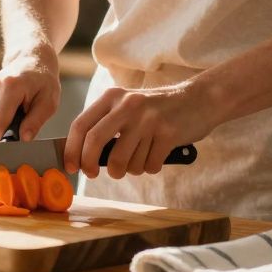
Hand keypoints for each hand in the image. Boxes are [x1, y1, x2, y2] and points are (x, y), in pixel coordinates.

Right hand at [0, 49, 60, 141]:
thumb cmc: (42, 83)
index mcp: (10, 86)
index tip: (19, 143)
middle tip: (22, 127)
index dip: (6, 141)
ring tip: (14, 116)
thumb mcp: (49, 101)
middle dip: (4, 136)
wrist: (29, 61)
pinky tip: (5, 113)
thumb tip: (24, 139)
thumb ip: (36, 121)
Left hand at [64, 81, 224, 178]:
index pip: (81, 125)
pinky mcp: (168, 134)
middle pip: (95, 143)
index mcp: (112, 97)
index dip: (72, 150)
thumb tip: (80, 156)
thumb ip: (105, 124)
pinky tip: (158, 153)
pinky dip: (151, 166)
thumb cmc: (156, 110)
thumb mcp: (127, 106)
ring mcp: (148, 119)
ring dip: (129, 169)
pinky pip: (149, 166)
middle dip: (90, 165)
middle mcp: (128, 105)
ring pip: (123, 162)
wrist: (200, 100)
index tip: (71, 167)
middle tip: (94, 174)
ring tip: (140, 157)